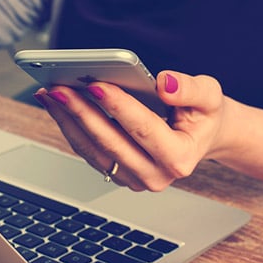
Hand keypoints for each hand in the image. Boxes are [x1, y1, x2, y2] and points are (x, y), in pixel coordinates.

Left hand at [34, 70, 226, 190]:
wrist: (198, 137)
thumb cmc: (203, 117)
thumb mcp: (210, 97)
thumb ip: (191, 90)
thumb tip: (164, 83)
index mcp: (180, 157)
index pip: (144, 129)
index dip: (119, 107)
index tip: (95, 85)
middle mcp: (156, 175)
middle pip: (111, 143)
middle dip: (82, 114)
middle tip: (58, 89)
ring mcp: (135, 178)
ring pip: (94, 151)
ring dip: (70, 123)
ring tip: (51, 97)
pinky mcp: (121, 173)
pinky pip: (91, 153)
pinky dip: (73, 130)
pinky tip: (61, 110)